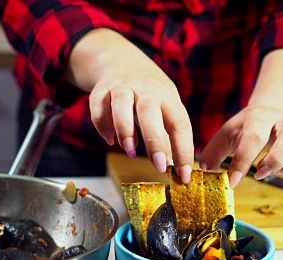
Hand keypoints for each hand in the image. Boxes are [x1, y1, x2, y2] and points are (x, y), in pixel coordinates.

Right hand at [66, 29, 193, 182]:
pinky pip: (98, 108)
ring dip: (125, 129)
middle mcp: (145, 89)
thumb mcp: (165, 106)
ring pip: (121, 104)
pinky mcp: (101, 91)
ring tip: (130, 150)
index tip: (184, 175)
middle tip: (160, 166)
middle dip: (155, 141)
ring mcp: (121, 88)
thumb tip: (172, 165)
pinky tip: (110, 139)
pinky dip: (103, 125)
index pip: (179, 123)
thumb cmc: (148, 92)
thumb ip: (167, 134)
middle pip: (150, 111)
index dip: (183, 150)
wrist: (120, 60)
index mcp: (166, 95)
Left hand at [198, 105, 282, 187]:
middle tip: (259, 172)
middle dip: (272, 164)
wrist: (276, 112)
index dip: (243, 162)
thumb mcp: (228, 134)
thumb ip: (213, 153)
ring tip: (272, 167)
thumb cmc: (248, 127)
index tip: (233, 181)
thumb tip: (201, 172)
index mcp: (260, 118)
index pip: (254, 138)